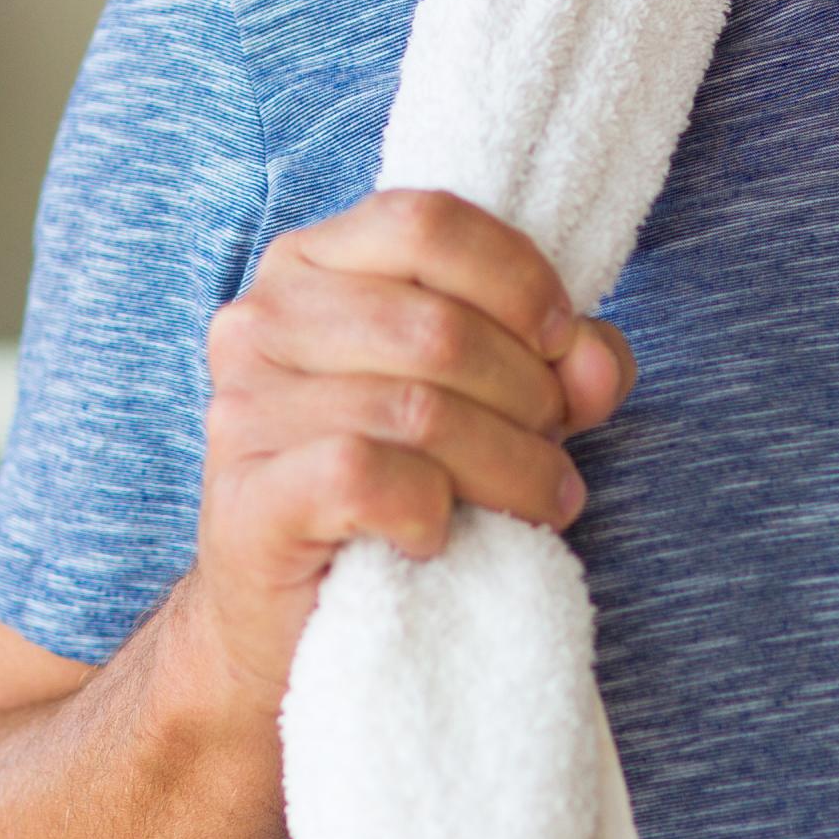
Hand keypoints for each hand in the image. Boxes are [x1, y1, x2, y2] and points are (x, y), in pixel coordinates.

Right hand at [169, 185, 638, 711]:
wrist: (295, 615)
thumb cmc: (398, 483)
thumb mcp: (491, 398)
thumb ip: (558, 361)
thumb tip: (595, 363)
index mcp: (312, 263)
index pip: (427, 222)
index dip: (518, 280)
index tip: (561, 346)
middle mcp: (262, 320)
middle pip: (437, 327)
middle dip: (528, 395)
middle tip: (553, 452)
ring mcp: (243, 409)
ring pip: (417, 410)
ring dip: (508, 466)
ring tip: (536, 501)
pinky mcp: (247, 499)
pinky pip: (365, 477)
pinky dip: (428, 511)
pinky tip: (436, 534)